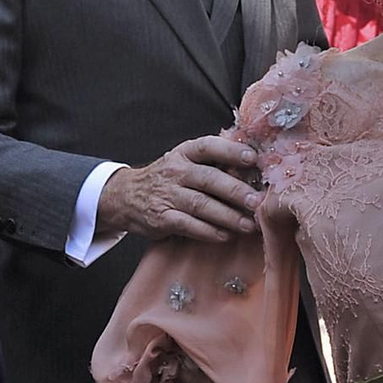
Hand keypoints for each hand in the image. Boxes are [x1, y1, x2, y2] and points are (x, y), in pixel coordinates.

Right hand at [98, 136, 262, 242]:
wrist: (126, 196)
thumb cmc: (168, 179)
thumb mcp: (185, 161)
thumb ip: (214, 162)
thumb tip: (254, 168)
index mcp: (185, 153)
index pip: (209, 147)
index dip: (231, 151)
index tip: (252, 158)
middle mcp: (176, 171)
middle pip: (209, 179)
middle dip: (236, 191)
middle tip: (257, 202)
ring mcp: (167, 195)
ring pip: (202, 205)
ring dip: (228, 216)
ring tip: (249, 225)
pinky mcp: (162, 218)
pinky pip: (189, 225)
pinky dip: (209, 232)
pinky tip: (225, 235)